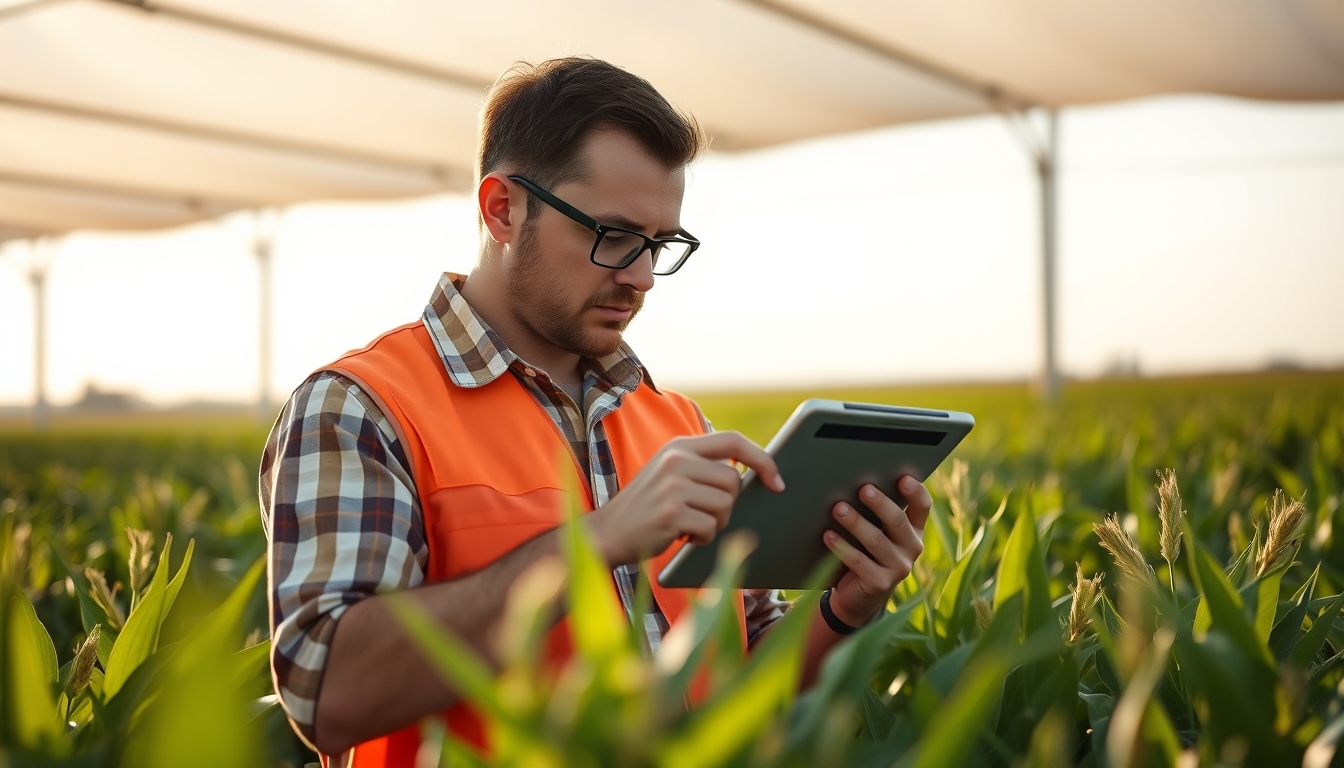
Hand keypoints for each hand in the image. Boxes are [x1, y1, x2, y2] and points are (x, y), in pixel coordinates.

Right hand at [587, 431, 784, 565]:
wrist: (606, 533)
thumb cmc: (646, 508)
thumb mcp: (669, 473)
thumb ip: (702, 466)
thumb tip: (752, 473)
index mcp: (679, 446)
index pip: (734, 440)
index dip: (762, 459)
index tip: (777, 481)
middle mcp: (676, 460)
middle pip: (734, 482)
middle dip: (727, 505)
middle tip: (704, 515)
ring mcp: (673, 485)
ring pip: (725, 506)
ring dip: (714, 524)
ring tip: (688, 524)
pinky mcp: (671, 512)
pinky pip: (709, 527)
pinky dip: (701, 538)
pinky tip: (680, 535)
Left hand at [822, 475, 929, 626]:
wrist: (857, 595)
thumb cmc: (865, 552)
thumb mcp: (876, 531)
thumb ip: (876, 513)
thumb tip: (853, 482)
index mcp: (914, 530)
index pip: (922, 507)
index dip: (916, 492)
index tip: (903, 478)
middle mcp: (912, 548)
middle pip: (898, 521)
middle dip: (880, 504)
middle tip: (863, 489)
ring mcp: (898, 568)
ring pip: (876, 541)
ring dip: (855, 523)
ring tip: (838, 509)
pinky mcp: (880, 583)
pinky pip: (859, 562)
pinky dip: (842, 547)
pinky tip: (828, 535)